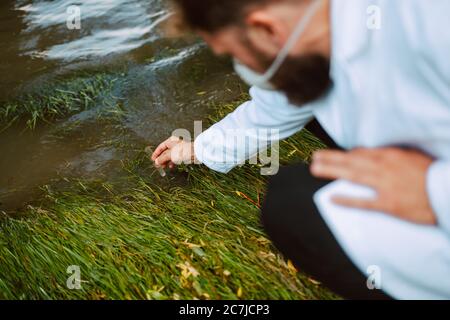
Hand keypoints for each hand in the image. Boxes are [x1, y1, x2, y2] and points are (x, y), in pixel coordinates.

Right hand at [151, 136, 196, 168]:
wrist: (196, 153)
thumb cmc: (184, 151)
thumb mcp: (171, 155)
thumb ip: (162, 158)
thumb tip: (156, 162)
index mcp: (171, 141)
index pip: (161, 147)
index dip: (156, 153)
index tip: (152, 159)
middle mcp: (174, 144)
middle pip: (165, 152)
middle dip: (161, 159)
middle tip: (157, 165)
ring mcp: (179, 150)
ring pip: (170, 156)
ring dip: (166, 162)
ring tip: (163, 167)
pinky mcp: (183, 155)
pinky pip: (175, 159)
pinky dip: (172, 162)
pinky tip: (171, 167)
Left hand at [310, 147, 435, 224]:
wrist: (448, 192)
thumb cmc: (433, 174)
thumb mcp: (414, 156)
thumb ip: (393, 154)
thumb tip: (374, 153)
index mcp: (391, 155)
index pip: (362, 152)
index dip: (346, 154)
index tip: (334, 155)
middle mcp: (384, 167)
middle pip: (351, 160)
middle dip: (331, 158)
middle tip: (313, 157)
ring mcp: (385, 186)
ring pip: (352, 175)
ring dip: (332, 171)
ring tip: (315, 169)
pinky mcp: (389, 204)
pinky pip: (364, 202)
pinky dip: (347, 200)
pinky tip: (331, 198)